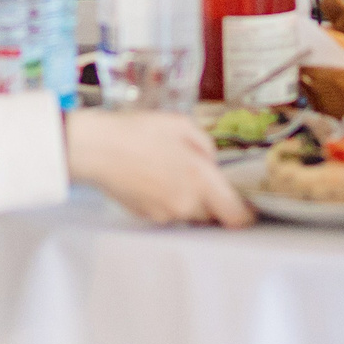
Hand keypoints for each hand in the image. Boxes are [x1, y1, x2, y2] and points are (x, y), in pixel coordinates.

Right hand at [64, 108, 254, 226]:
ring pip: (189, 212)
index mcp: (201, 181)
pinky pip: (168, 211)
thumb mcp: (183, 126)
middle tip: (197, 174)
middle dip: (211, 198)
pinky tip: (152, 177)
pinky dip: (167, 198)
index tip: (247, 207)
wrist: (96, 149)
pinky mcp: (146, 217)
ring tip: (169, 170)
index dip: (246, 214)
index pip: (236, 215)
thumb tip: (211, 163)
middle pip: (212, 213)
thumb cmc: (139, 132)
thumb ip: (207, 148)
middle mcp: (187, 204)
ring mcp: (165, 214)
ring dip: (188, 198)